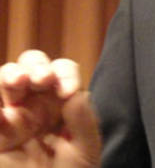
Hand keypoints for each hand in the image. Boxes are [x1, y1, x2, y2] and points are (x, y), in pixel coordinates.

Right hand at [0, 50, 100, 166]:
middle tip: (43, 79)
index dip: (65, 74)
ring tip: (19, 81)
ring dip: (10, 75)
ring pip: (6, 80)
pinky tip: (2, 112)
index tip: (68, 92)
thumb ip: (84, 122)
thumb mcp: (86, 150)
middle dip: (36, 65)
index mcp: (61, 100)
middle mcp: (36, 102)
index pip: (62, 71)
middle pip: (31, 66)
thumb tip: (78, 94)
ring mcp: (12, 116)